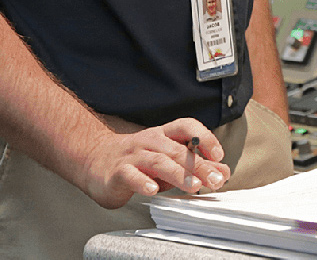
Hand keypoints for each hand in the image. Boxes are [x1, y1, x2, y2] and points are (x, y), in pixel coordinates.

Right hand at [78, 117, 230, 208]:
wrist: (94, 161)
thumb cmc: (135, 161)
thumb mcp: (167, 160)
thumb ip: (194, 165)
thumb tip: (223, 171)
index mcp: (162, 135)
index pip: (185, 126)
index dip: (204, 137)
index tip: (219, 155)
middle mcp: (148, 142)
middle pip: (176, 149)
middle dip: (198, 165)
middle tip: (215, 180)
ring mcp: (132, 156)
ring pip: (157, 161)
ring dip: (178, 174)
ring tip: (193, 186)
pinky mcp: (117, 172)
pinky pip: (130, 175)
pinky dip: (142, 182)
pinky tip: (152, 190)